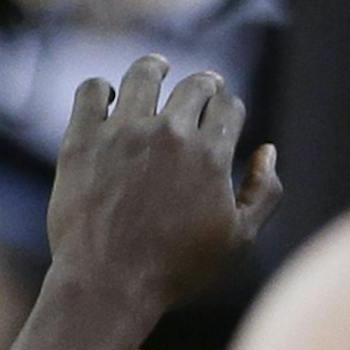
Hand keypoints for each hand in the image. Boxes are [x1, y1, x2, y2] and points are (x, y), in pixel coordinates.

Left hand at [47, 57, 281, 319]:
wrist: (110, 282)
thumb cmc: (178, 268)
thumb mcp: (238, 239)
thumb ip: (263, 192)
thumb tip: (267, 149)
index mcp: (209, 154)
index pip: (227, 106)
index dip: (229, 107)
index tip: (224, 111)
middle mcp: (168, 133)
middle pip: (193, 86)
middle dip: (204, 83)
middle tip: (203, 84)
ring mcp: (121, 131)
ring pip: (143, 74)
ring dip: (155, 66)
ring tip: (158, 66)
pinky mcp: (82, 136)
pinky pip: (91, 91)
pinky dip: (102, 88)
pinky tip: (109, 96)